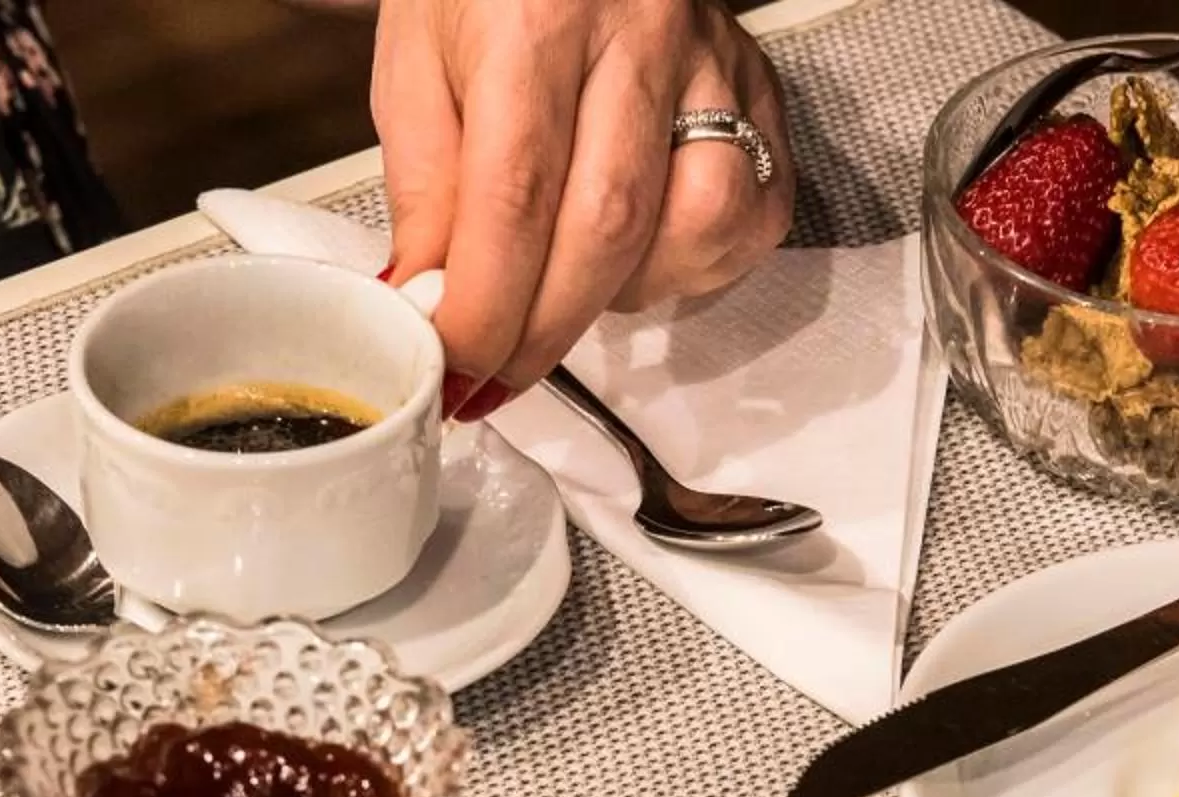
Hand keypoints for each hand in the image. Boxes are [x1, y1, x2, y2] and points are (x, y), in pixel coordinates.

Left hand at [373, 0, 794, 412]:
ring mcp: (713, 61)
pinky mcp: (761, 89)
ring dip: (625, 293)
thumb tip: (426, 304)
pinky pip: (751, 214)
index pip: (515, 196)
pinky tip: (640, 248)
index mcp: (537, 17)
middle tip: (495, 378)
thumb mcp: (417, 62)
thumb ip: (423, 186)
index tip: (455, 373)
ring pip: (697, 223)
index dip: (486, 309)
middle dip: (544, 332)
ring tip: (568, 285)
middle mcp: (640, 32)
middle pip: (606, 228)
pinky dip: (694, 262)